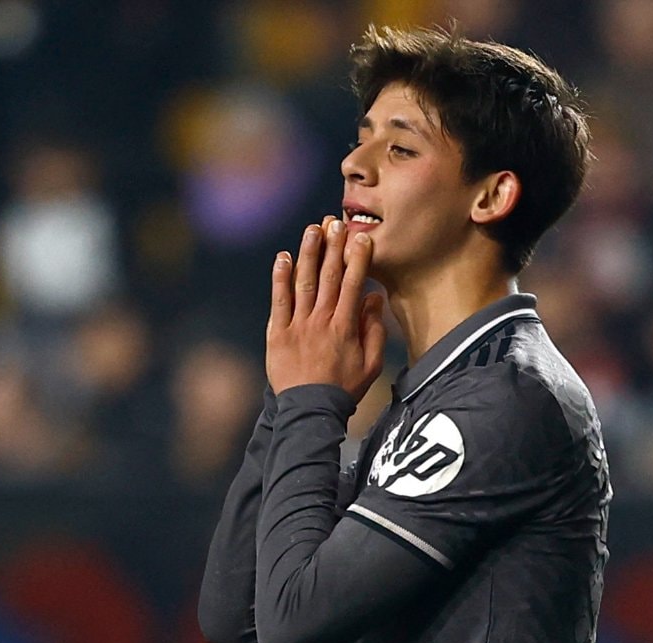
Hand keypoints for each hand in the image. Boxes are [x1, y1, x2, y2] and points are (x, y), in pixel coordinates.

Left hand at [266, 216, 386, 401]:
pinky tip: (282, 257)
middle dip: (333, 247)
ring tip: (312, 229)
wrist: (309, 410)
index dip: (358, 259)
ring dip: (308, 253)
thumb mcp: (371, 364)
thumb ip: (374, 331)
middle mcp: (321, 321)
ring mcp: (297, 325)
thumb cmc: (344, 388)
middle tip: (336, 222)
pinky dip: (280, 278)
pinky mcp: (277, 333)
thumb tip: (374, 299)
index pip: (354, 285)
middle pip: (328, 277)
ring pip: (304, 282)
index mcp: (345, 327)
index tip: (362, 237)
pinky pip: (278, 301)